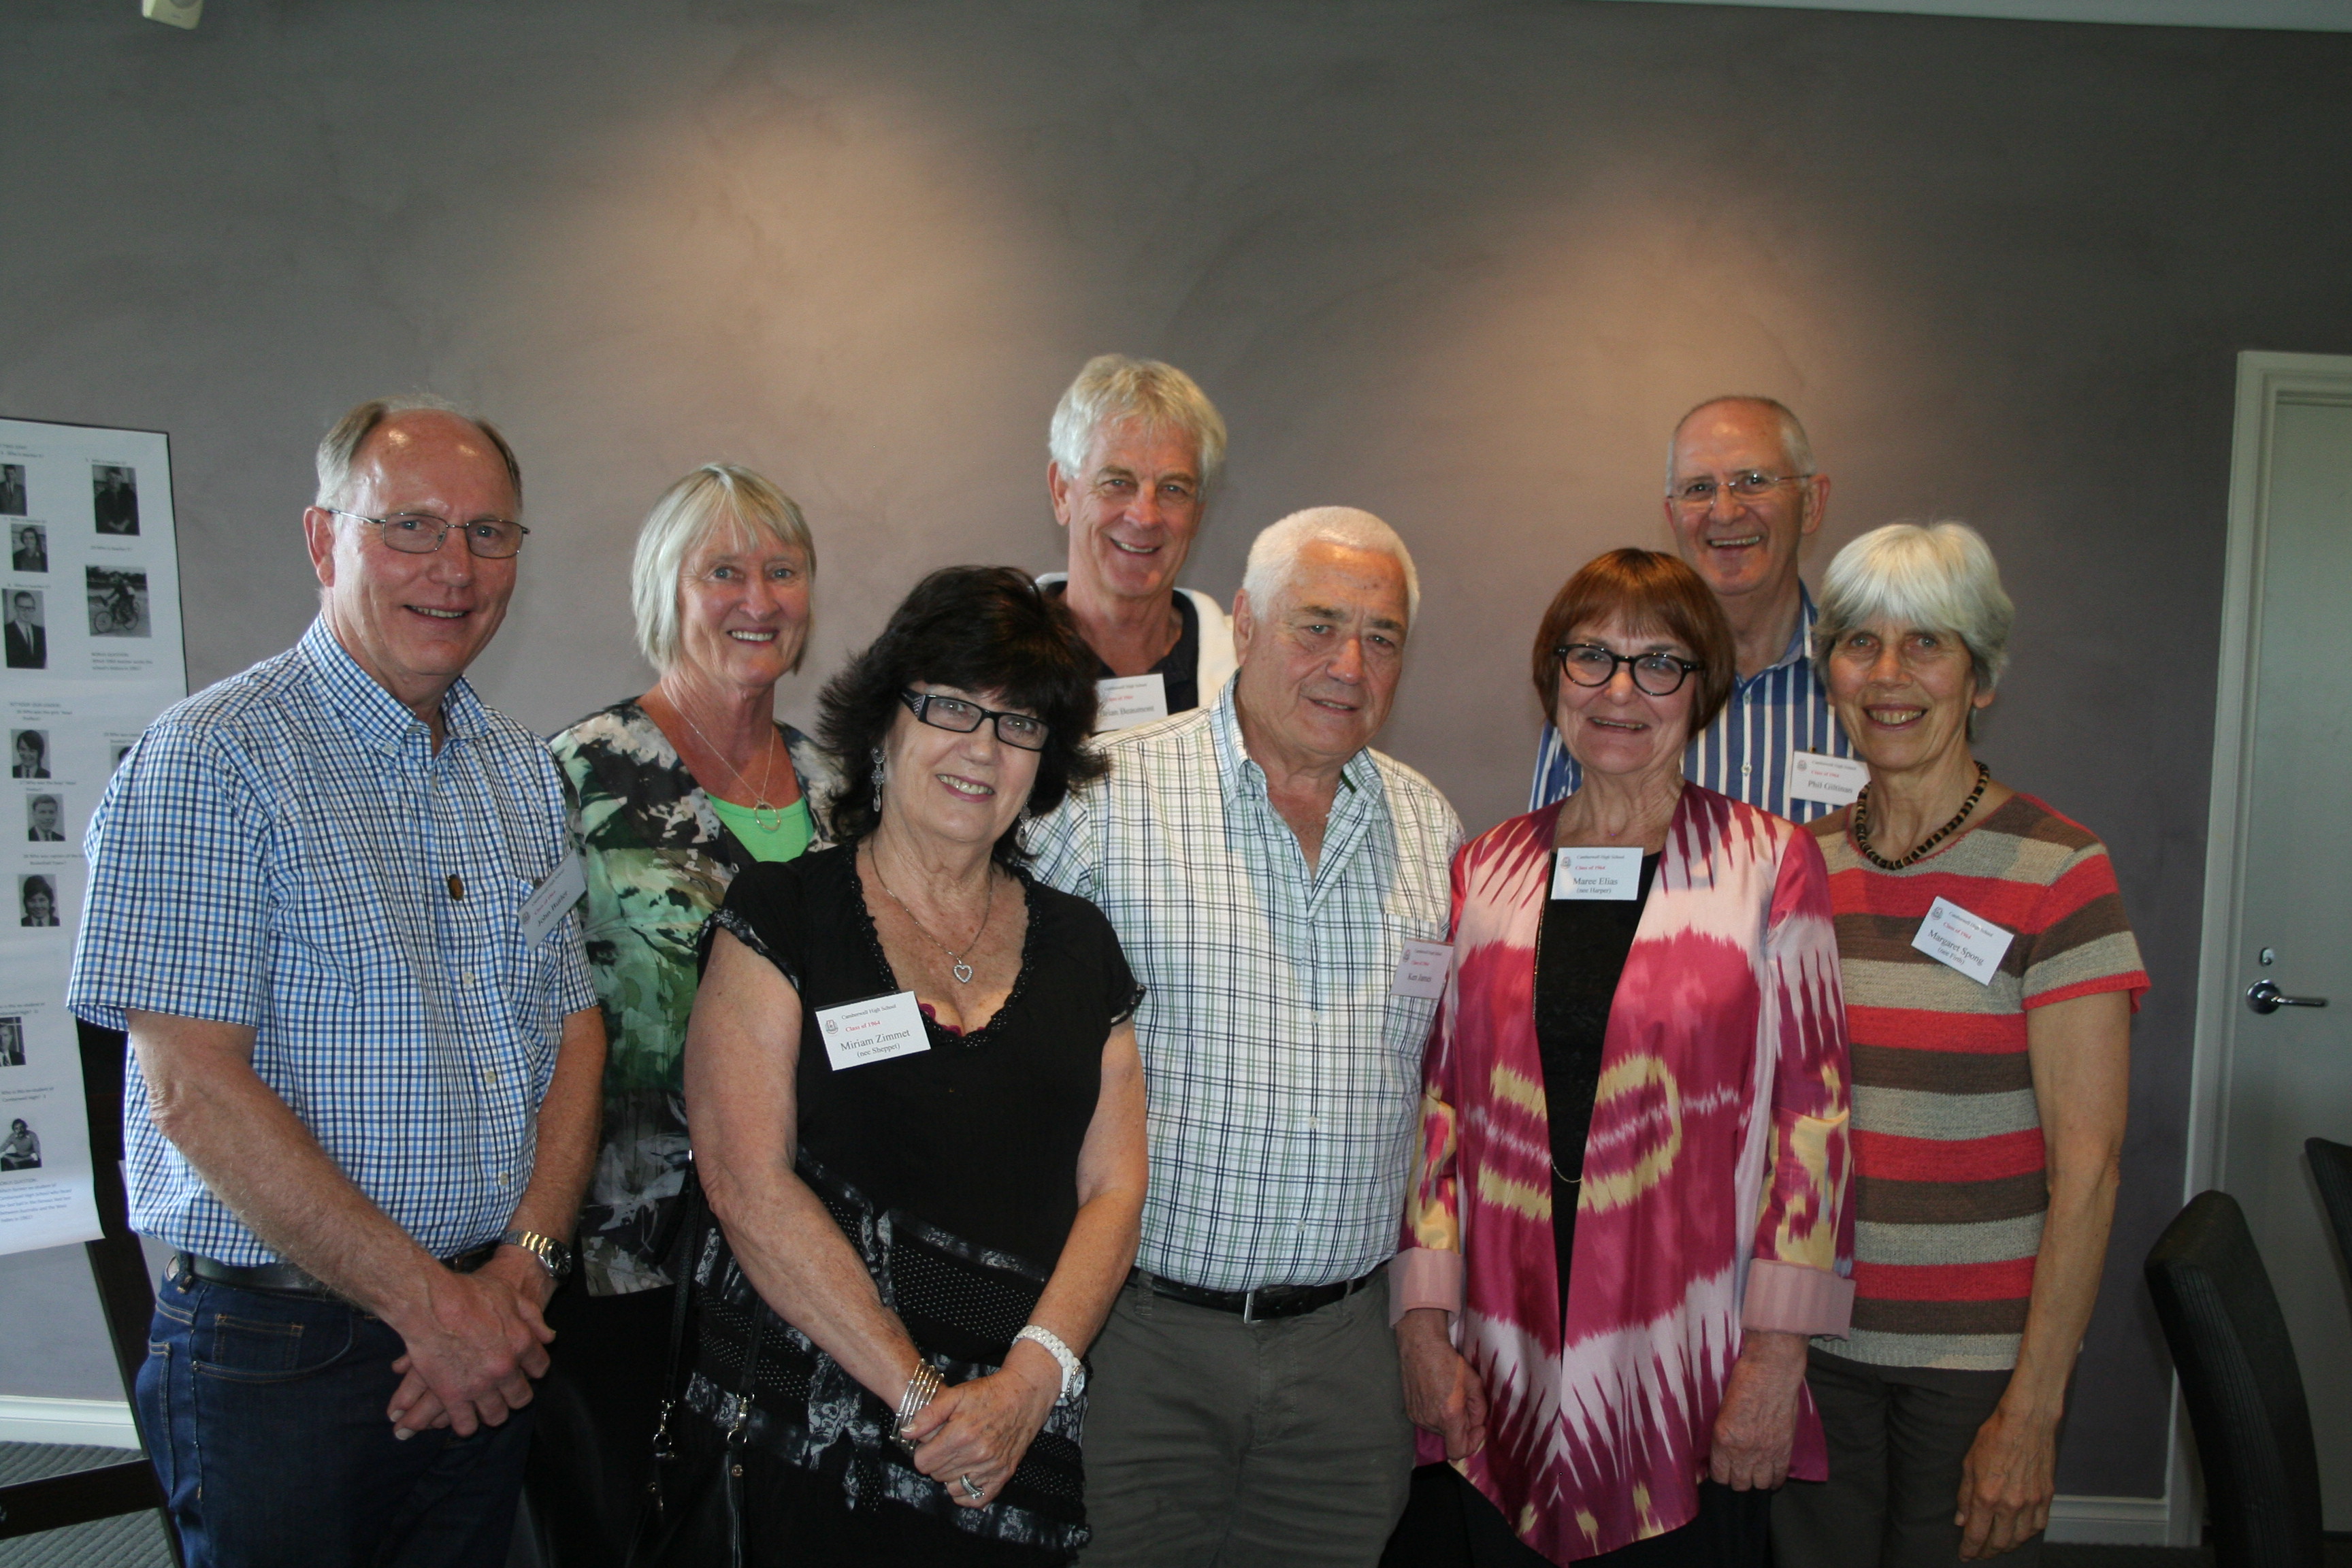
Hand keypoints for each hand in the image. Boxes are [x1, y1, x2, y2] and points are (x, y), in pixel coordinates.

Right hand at [384, 1253, 556, 1437]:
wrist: (431, 1303)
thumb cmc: (470, 1294)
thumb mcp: (510, 1296)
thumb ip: (532, 1318)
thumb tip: (548, 1337)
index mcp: (521, 1344)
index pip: (540, 1368)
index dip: (533, 1369)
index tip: (526, 1370)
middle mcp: (504, 1369)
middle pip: (520, 1397)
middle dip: (515, 1396)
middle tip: (506, 1392)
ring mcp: (479, 1386)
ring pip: (495, 1415)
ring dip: (493, 1413)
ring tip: (487, 1407)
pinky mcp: (452, 1396)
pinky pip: (466, 1425)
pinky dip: (467, 1424)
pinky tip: (464, 1418)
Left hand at [899, 1345, 1058, 1508]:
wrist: (1025, 1395)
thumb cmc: (989, 1393)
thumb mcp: (956, 1394)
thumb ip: (929, 1414)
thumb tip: (907, 1433)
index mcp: (961, 1434)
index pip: (923, 1462)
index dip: (922, 1451)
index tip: (931, 1442)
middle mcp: (976, 1454)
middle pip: (936, 1475)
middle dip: (936, 1461)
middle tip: (945, 1446)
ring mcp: (991, 1467)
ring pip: (953, 1487)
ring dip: (950, 1475)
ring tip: (957, 1457)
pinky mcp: (1004, 1474)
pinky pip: (976, 1498)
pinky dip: (967, 1492)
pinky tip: (966, 1475)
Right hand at [1397, 1307, 1487, 1459]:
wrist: (1420, 1346)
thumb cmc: (1449, 1361)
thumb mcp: (1474, 1383)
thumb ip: (1479, 1409)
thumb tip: (1477, 1424)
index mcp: (1448, 1414)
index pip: (1458, 1450)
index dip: (1473, 1444)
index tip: (1478, 1427)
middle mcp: (1430, 1420)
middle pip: (1451, 1438)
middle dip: (1462, 1425)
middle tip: (1465, 1403)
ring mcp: (1417, 1417)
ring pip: (1441, 1430)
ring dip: (1449, 1420)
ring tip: (1450, 1396)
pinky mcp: (1410, 1412)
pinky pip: (1429, 1422)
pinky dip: (1437, 1415)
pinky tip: (1437, 1396)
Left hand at [1709, 1331, 1806, 1489]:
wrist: (1770, 1372)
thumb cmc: (1743, 1383)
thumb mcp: (1722, 1411)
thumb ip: (1724, 1434)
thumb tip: (1724, 1451)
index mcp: (1723, 1441)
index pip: (1719, 1475)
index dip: (1721, 1477)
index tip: (1723, 1475)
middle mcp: (1743, 1452)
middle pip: (1740, 1484)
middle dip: (1737, 1482)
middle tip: (1738, 1475)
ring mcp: (1765, 1453)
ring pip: (1760, 1484)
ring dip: (1757, 1482)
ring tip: (1755, 1476)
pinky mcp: (1784, 1449)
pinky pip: (1780, 1476)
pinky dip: (1776, 1480)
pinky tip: (1772, 1477)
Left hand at [1956, 1402, 2057, 1558]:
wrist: (2026, 1421)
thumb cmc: (1994, 1436)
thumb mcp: (1969, 1464)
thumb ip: (1965, 1496)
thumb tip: (1962, 1520)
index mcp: (1988, 1497)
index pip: (1977, 1535)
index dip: (1970, 1549)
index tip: (1965, 1555)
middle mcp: (2011, 1505)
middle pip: (2000, 1542)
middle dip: (1987, 1551)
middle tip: (1979, 1553)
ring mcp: (2032, 1502)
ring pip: (2021, 1538)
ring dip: (2007, 1546)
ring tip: (1998, 1546)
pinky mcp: (2047, 1496)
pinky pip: (2039, 1525)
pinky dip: (2028, 1534)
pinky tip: (2020, 1533)